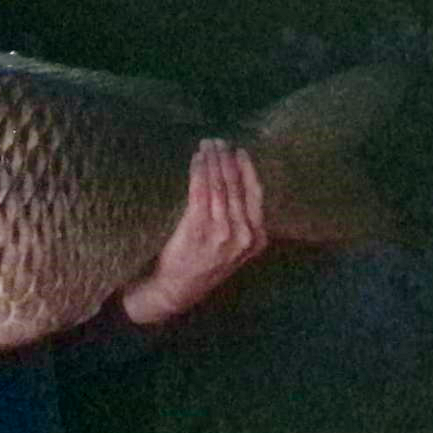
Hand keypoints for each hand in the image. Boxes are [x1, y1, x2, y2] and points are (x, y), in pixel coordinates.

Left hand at [122, 138, 266, 324]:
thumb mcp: (232, 250)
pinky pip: (200, 192)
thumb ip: (241, 225)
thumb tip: (236, 185)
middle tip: (218, 141)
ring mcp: (222, 233)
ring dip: (213, 161)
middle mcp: (244, 235)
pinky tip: (196, 160)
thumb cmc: (201, 266)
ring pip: (220, 186)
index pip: (256, 195)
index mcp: (257, 239)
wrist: (176, 291)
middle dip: (226, 159)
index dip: (247, 169)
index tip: (239, 150)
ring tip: (207, 145)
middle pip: (237, 187)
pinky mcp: (198, 229)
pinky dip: (199, 172)